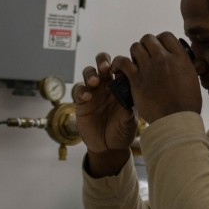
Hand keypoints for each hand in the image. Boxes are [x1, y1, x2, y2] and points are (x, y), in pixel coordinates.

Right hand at [73, 53, 138, 175]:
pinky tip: (87, 97)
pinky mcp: (82, 102)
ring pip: (89, 73)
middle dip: (103, 61)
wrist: (109, 147)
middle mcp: (107, 86)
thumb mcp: (130, 121)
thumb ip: (129, 109)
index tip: (123, 68)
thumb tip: (129, 97)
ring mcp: (94, 93)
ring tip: (95, 81)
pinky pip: (79, 90)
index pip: (120, 68)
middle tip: (106, 67)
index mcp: (122, 87)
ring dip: (91, 74)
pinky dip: (82, 91)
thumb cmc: (122, 132)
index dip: (121, 64)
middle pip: (103, 64)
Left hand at [112, 32, 201, 122]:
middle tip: (145, 57)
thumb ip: (187, 67)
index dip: (160, 41)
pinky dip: (118, 63)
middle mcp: (164, 59)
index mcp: (180, 58)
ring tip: (135, 63)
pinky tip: (118, 68)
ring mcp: (149, 68)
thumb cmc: (187, 105)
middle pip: (148, 39)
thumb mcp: (193, 80)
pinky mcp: (136, 79)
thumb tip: (185, 61)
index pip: (166, 36)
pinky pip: (122, 62)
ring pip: (135, 47)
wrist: (176, 120)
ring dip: (134, 54)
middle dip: (145, 46)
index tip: (158, 49)